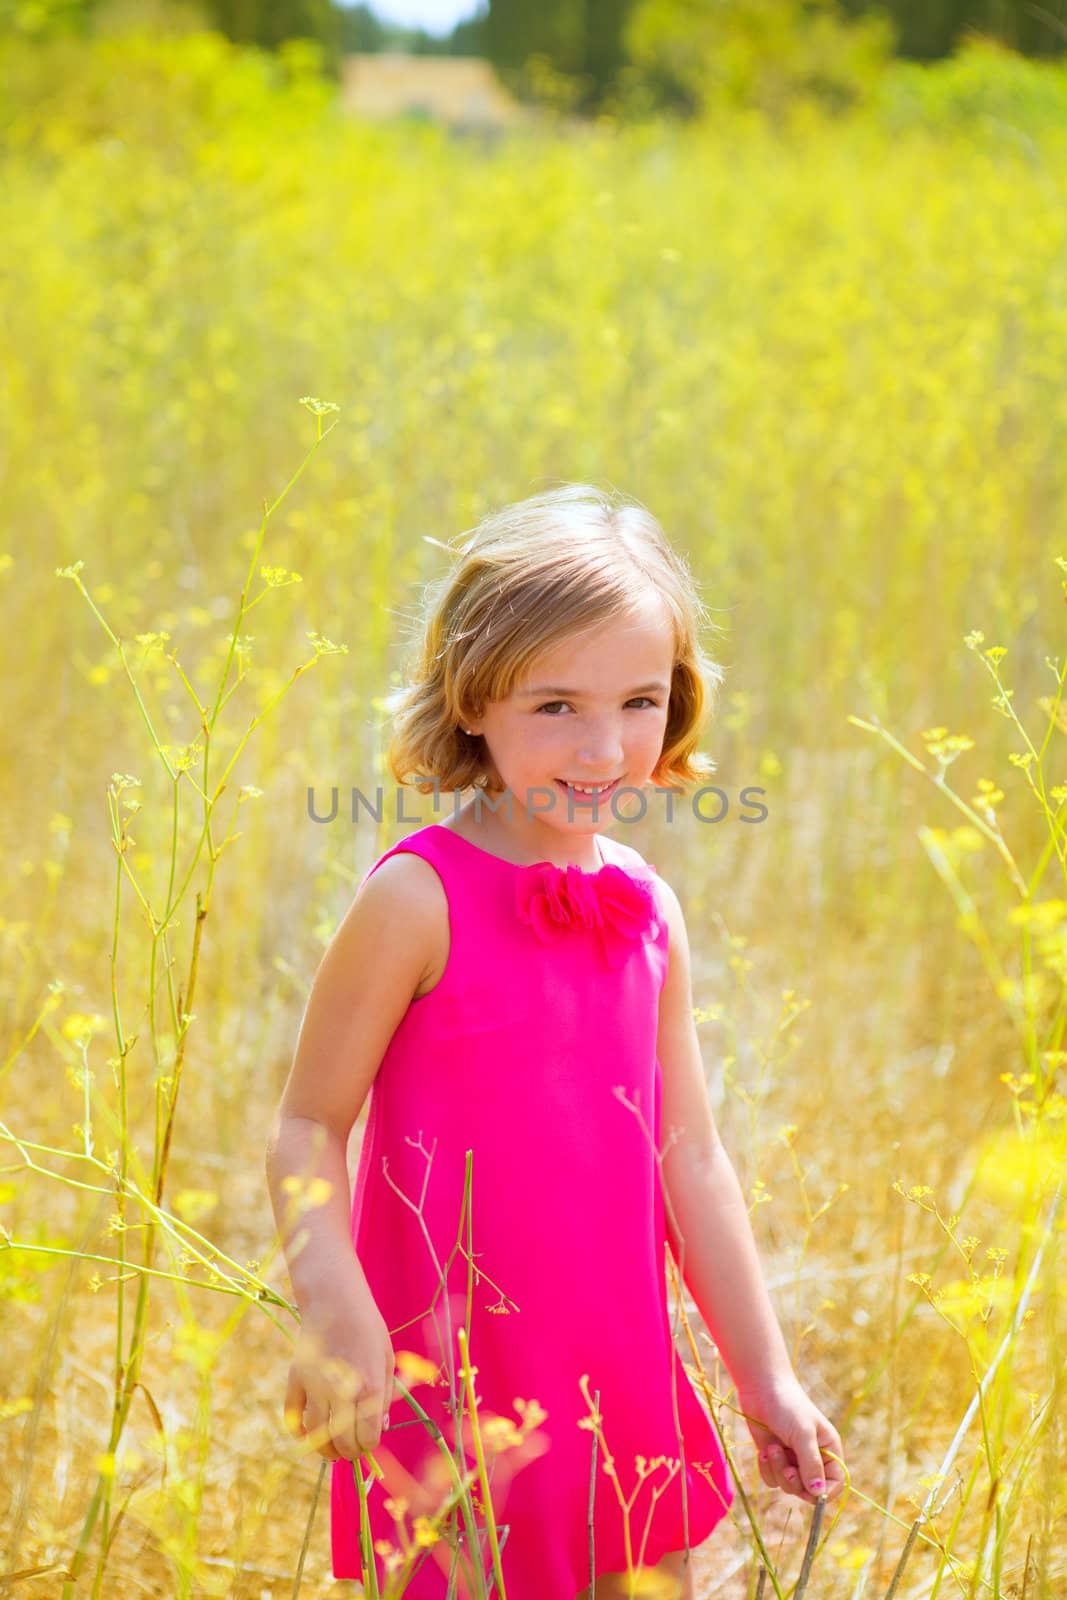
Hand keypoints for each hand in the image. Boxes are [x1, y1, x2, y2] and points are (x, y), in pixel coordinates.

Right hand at [284, 1287, 395, 1463]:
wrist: (335, 1299)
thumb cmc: (368, 1328)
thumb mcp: (387, 1358)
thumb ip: (386, 1396)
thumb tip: (382, 1427)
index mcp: (370, 1387)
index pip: (367, 1439)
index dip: (368, 1446)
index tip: (366, 1441)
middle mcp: (342, 1391)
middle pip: (342, 1443)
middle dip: (348, 1452)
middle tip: (350, 1448)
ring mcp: (315, 1386)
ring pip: (316, 1436)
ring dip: (325, 1449)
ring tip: (332, 1448)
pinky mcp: (295, 1379)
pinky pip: (292, 1418)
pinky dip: (298, 1432)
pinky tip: (308, 1432)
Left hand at [735, 1371, 846, 1506]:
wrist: (760, 1387)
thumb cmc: (787, 1406)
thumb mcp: (802, 1434)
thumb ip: (811, 1464)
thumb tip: (818, 1493)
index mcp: (829, 1450)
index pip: (835, 1483)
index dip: (824, 1493)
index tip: (809, 1491)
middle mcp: (813, 1457)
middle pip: (809, 1491)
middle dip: (795, 1482)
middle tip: (787, 1469)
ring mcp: (793, 1459)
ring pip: (788, 1486)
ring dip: (778, 1470)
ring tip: (773, 1447)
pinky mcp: (775, 1458)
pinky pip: (772, 1479)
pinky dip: (766, 1468)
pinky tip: (764, 1450)